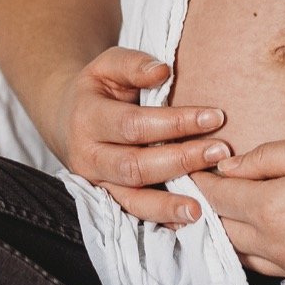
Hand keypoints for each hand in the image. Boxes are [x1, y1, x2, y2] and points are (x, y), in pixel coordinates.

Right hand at [47, 48, 229, 226]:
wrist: (65, 118)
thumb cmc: (97, 88)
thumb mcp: (107, 65)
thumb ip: (133, 64)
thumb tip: (163, 71)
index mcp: (87, 117)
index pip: (133, 124)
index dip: (174, 123)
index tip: (214, 117)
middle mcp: (87, 156)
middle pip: (134, 165)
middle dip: (180, 160)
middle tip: (219, 152)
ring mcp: (95, 183)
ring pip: (131, 200)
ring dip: (168, 204)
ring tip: (202, 207)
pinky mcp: (106, 200)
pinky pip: (132, 215)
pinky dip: (159, 220)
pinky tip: (186, 221)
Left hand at [199, 135, 284, 284]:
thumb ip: (267, 158)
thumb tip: (228, 168)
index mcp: (274, 209)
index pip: (216, 198)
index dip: (197, 181)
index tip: (187, 167)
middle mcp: (279, 246)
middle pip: (222, 229)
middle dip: (208, 207)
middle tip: (202, 185)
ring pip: (243, 254)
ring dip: (231, 231)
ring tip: (232, 208)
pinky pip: (271, 267)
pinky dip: (260, 250)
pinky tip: (268, 231)